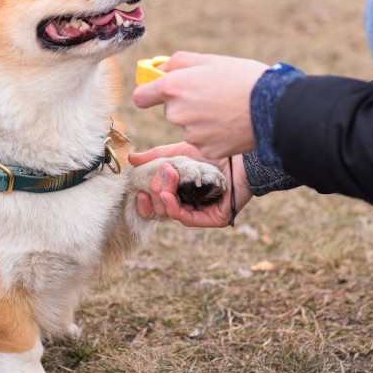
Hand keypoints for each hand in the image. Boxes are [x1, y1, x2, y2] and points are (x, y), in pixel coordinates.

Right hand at [129, 142, 252, 227]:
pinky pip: (186, 219)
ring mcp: (201, 213)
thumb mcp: (179, 152)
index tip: (137, 190)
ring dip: (162, 196)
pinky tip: (167, 195)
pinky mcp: (213, 220)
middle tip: (162, 172)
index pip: (155, 204)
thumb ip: (156, 157)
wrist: (242, 155)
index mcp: (180, 193)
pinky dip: (173, 207)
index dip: (144, 200)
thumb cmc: (214, 152)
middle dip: (154, 192)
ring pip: (170, 214)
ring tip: (167, 178)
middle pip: (160, 210)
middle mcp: (190, 205)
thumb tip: (131, 160)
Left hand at [132, 51, 268, 158]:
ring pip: (187, 126)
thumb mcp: (210, 60)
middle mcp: (176, 113)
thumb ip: (178, 62)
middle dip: (184, 104)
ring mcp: (191, 135)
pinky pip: (203, 141)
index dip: (149, 93)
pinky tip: (230, 125)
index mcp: (173, 87)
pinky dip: (213, 135)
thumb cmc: (244, 79)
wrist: (274, 109)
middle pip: (170, 111)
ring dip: (200, 119)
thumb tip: (160, 69)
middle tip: (211, 95)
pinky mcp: (205, 150)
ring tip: (226, 109)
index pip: (140, 97)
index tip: (157, 92)